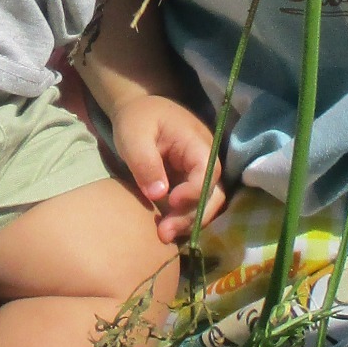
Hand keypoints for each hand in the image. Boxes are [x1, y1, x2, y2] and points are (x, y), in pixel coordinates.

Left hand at [108, 94, 226, 244]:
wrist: (139, 111)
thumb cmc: (138, 119)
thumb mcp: (134, 136)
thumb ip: (146, 163)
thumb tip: (158, 194)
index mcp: (196, 142)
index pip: (207, 171)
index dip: (194, 192)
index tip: (170, 202)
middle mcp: (205, 160)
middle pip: (213, 194)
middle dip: (192, 216)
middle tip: (164, 233)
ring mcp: (200, 174)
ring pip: (207, 204)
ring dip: (188, 222)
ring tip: (163, 235)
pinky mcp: (190, 184)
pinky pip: (194, 205)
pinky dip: (183, 219)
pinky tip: (165, 230)